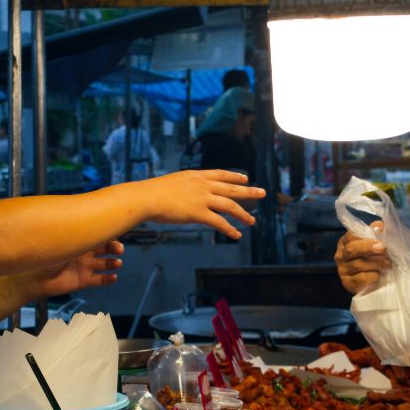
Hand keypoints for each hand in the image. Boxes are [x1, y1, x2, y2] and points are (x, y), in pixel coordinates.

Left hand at [28, 241, 123, 298]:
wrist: (35, 278)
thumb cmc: (45, 256)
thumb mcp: (62, 241)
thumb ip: (76, 233)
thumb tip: (90, 216)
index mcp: (78, 240)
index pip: (97, 234)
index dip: (108, 234)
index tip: (116, 232)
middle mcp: (83, 253)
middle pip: (104, 248)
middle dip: (114, 248)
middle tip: (119, 249)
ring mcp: (84, 267)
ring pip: (105, 264)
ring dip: (113, 263)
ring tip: (117, 263)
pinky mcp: (83, 281)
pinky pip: (100, 280)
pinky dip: (108, 279)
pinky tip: (113, 277)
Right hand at [140, 170, 264, 238]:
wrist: (146, 197)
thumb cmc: (152, 193)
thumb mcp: (172, 184)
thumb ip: (183, 188)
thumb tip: (183, 194)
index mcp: (196, 175)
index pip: (221, 174)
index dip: (235, 176)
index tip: (245, 177)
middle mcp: (203, 185)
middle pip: (231, 188)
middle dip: (249, 191)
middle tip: (263, 193)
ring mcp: (202, 198)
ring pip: (230, 206)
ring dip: (243, 214)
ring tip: (252, 221)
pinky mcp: (199, 213)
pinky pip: (220, 222)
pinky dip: (230, 229)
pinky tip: (237, 235)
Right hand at [334, 220, 389, 293]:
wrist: (372, 283)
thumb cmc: (373, 259)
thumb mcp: (375, 244)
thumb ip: (377, 234)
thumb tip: (381, 226)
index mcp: (345, 243)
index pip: (351, 236)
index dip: (366, 236)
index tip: (381, 239)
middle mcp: (341, 256)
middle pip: (351, 249)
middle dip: (368, 248)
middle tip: (383, 249)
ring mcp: (343, 271)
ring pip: (358, 264)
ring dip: (376, 263)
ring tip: (388, 264)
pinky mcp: (348, 284)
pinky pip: (360, 279)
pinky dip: (372, 276)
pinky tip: (379, 275)